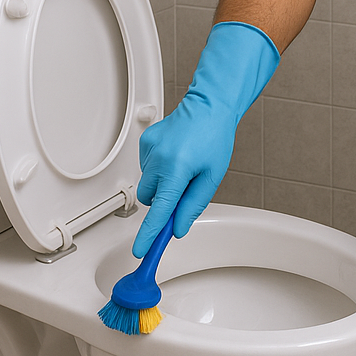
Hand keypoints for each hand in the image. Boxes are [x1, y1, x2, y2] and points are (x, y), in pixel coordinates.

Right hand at [132, 21, 278, 256]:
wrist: (210, 105)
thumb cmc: (215, 137)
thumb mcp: (212, 176)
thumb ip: (193, 205)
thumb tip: (178, 228)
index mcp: (177, 169)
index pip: (158, 210)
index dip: (149, 234)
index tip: (140, 250)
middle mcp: (158, 159)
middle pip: (149, 199)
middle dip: (162, 201)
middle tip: (183, 190)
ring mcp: (149, 148)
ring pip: (147, 182)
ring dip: (161, 182)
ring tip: (184, 164)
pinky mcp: (145, 141)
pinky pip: (147, 166)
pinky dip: (158, 167)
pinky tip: (176, 154)